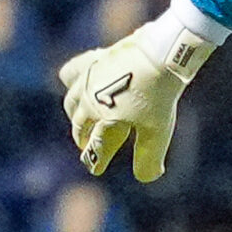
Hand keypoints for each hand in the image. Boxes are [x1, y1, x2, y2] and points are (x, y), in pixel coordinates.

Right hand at [58, 3, 222, 182]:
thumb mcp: (158, 130)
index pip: (96, 149)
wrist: (160, 54)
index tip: (96, 169)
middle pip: (79, 126)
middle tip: (86, 145)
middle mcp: (89, 102)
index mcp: (104, 121)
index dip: (96, 161)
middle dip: (83, 138)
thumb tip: (146, 178)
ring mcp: (88, 81)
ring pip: (72, 102)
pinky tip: (74, 83)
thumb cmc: (159, 94)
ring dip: (75, 114)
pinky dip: (71, 80)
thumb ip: (149, 157)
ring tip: (81, 119)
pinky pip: (71, 72)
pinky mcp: (93, 61)